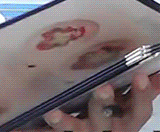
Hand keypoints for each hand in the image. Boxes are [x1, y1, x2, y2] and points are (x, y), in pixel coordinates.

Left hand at [28, 72, 159, 131]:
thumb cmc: (114, 116)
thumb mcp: (129, 107)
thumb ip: (141, 92)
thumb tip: (157, 71)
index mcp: (126, 119)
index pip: (139, 109)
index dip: (142, 94)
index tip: (141, 76)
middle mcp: (109, 128)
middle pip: (106, 116)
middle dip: (104, 102)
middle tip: (103, 88)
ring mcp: (88, 131)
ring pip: (79, 127)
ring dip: (68, 121)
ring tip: (54, 114)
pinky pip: (61, 129)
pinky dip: (54, 122)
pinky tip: (47, 115)